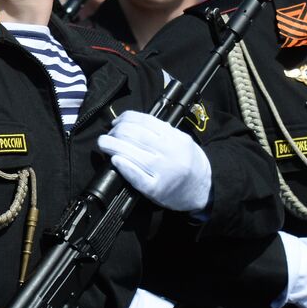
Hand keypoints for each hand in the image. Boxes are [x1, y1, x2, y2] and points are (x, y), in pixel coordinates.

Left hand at [97, 111, 212, 213]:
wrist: (202, 188)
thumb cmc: (189, 162)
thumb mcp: (182, 140)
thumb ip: (162, 131)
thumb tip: (132, 123)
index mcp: (174, 138)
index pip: (145, 121)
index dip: (126, 118)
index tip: (116, 121)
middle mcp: (168, 152)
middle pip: (136, 136)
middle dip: (116, 131)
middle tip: (108, 133)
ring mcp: (161, 172)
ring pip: (132, 154)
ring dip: (113, 146)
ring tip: (103, 143)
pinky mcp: (155, 189)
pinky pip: (136, 176)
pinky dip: (124, 166)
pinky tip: (115, 160)